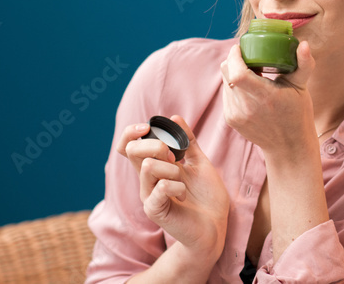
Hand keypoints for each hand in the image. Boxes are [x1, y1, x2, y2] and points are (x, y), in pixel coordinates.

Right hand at [118, 115, 229, 256]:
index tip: (147, 126)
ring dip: (172, 168)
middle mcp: (146, 180)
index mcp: (154, 167)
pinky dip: (177, 185)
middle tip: (176, 158)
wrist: (215, 226)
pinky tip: (184, 193)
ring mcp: (149, 196)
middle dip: (156, 145)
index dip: (131, 133)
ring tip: (183, 179)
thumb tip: (175, 117)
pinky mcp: (155, 210)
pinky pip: (160, 188)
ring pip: (148, 166)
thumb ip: (188, 141)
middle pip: (132, 151)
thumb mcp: (200, 162)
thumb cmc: (206, 196)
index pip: (127, 146)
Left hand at [220, 40, 316, 157]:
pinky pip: (226, 93)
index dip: (234, 56)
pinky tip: (248, 87)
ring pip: (225, 81)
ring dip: (233, 72)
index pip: (237, 74)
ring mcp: (236, 115)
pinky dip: (234, 85)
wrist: (288, 146)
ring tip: (251, 72)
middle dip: (234, 60)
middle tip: (248, 56)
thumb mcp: (302, 88)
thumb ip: (304, 64)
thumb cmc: (297, 113)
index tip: (240, 47)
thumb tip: (304, 44)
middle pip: (227, 73)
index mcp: (266, 97)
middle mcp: (247, 108)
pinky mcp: (231, 120)